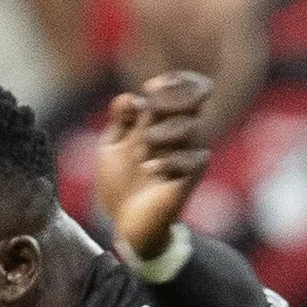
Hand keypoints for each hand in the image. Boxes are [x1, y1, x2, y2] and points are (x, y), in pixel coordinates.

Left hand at [95, 70, 212, 265]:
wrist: (126, 224)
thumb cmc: (121, 183)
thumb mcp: (111, 147)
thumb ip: (119, 121)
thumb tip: (129, 96)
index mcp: (164, 122)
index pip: (186, 90)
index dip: (176, 82)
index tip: (150, 87)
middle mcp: (181, 136)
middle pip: (196, 102)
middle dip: (173, 99)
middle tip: (151, 108)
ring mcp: (188, 157)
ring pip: (192, 128)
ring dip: (165, 132)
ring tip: (142, 148)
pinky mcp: (190, 180)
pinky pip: (193, 161)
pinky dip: (169, 161)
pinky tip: (149, 169)